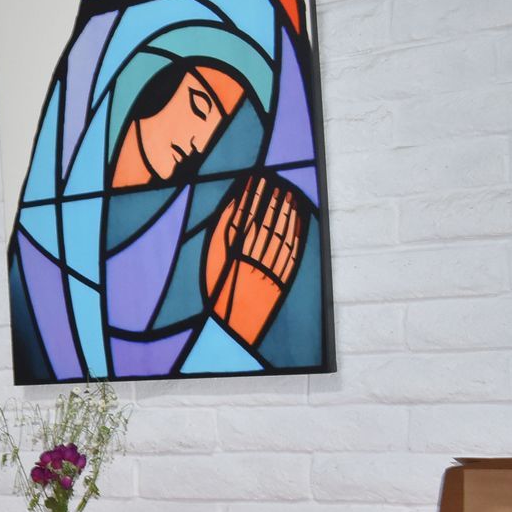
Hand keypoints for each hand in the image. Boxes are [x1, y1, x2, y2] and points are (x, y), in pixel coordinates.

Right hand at [208, 176, 305, 343]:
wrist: (231, 329)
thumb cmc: (219, 293)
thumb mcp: (213, 262)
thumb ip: (222, 235)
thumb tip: (233, 208)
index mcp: (231, 256)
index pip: (245, 219)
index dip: (252, 198)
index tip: (257, 181)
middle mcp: (251, 262)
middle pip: (264, 225)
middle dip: (272, 202)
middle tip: (279, 183)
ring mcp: (267, 272)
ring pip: (280, 237)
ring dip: (286, 215)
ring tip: (289, 195)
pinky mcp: (280, 283)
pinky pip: (290, 256)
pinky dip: (295, 237)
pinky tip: (298, 222)